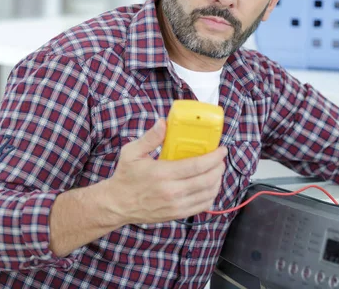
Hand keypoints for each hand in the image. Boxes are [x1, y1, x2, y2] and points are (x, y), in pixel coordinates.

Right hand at [106, 119, 226, 224]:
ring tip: (217, 170)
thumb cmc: (125, 177)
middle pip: (207, 180)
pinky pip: (202, 206)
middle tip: (220, 159)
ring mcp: (176, 205)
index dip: (214, 157)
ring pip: (208, 193)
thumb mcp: (132, 152)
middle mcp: (172, 192)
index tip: (222, 150)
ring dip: (217, 180)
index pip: (197, 166)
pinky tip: (210, 186)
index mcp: (162, 174)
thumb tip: (164, 123)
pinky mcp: (177, 214)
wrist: (117, 204)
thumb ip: (150, 137)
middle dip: (219, 167)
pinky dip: (211, 195)